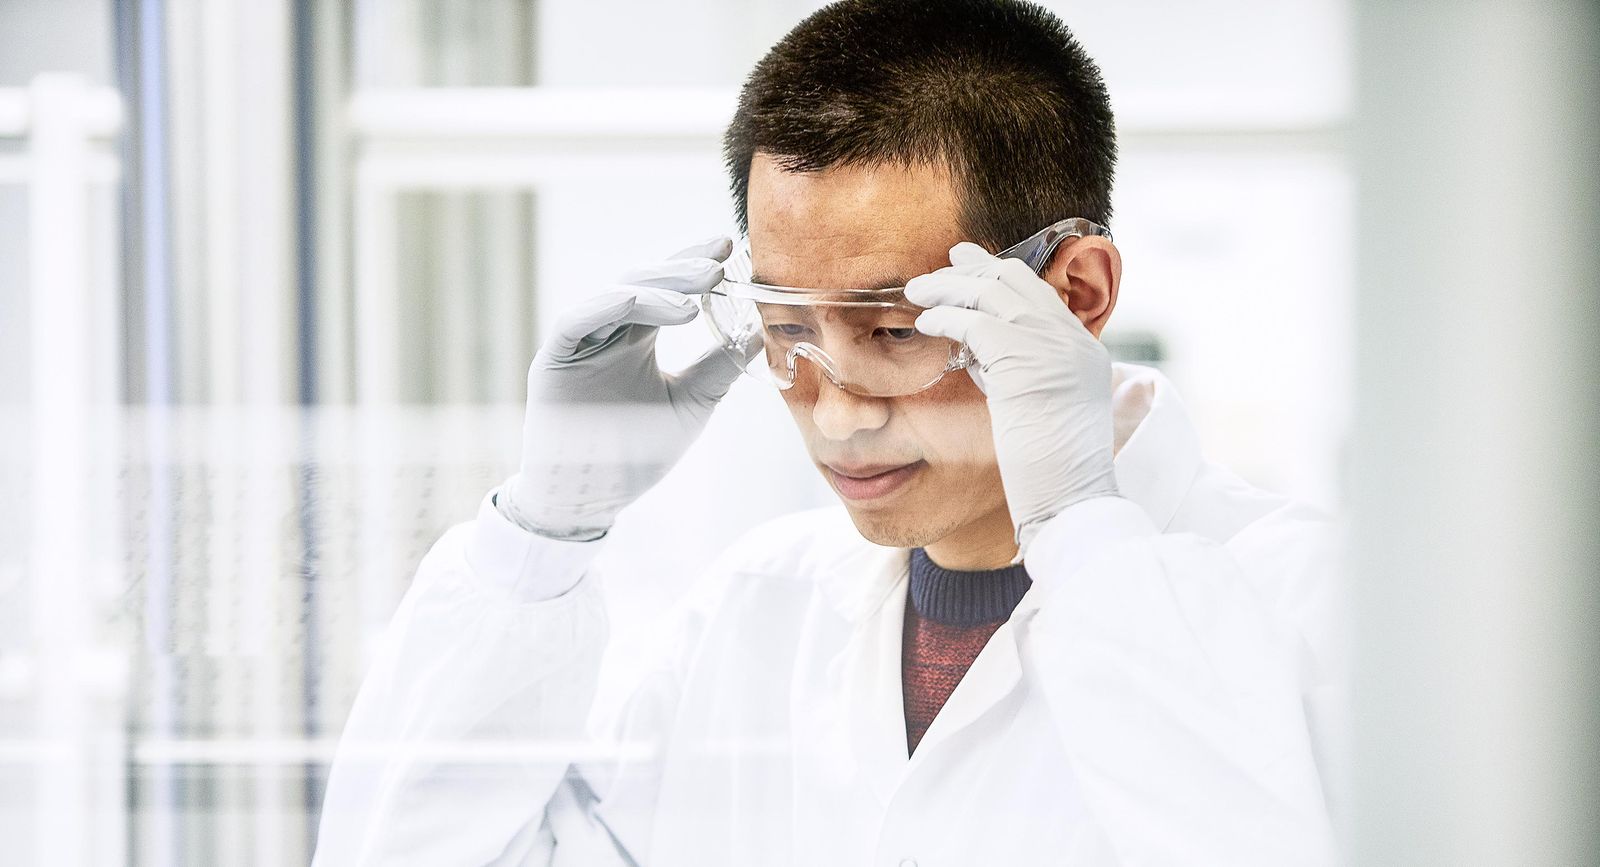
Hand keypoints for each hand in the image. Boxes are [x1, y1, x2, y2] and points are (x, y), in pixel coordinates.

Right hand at [500, 237, 751, 539]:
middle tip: (717, 264)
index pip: (666, 288)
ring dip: (654, 288)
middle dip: (680, 269)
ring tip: (693, 297)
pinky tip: (640, 304)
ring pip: (614, 295)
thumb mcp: (690, 403)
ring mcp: (579, 343)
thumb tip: (760, 333)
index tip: (728, 249)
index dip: (692, 264)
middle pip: (643, 282)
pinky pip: (576, 321)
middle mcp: (607, 332)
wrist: (591, 500)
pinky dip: (608, 306)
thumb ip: (719, 367)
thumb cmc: (634, 453)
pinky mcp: (552, 360)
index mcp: (636, 337)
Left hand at [905, 242, 1119, 552]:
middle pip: (1016, 282)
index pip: (1038, 293)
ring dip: (949, 287)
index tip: (969, 264)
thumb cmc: (1050, 470)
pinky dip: (945, 317)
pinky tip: (925, 323)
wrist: (1071, 497)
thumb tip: (975, 350)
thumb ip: (1017, 372)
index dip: (1000, 274)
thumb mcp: (1040, 407)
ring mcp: (1052, 347)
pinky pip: (975, 324)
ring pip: (993, 293)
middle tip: (940, 265)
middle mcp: (1072, 341)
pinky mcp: (1024, 361)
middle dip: (973, 268)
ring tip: (917, 291)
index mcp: (1082, 350)